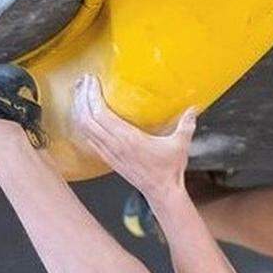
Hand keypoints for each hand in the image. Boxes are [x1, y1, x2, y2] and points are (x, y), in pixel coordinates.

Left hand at [71, 74, 197, 199]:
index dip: (92, 95)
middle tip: (83, 82)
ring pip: (84, 129)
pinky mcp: (108, 158)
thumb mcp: (180, 144)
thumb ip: (186, 124)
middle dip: (82, 98)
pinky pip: (89, 139)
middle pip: (87, 118)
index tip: (92, 80)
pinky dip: (83, 125)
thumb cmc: (169, 170)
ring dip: (79, 110)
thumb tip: (194, 108)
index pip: (101, 114)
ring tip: (80, 94)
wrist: (161, 192)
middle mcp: (115, 145)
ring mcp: (109, 153)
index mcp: (129, 138)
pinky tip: (84, 116)